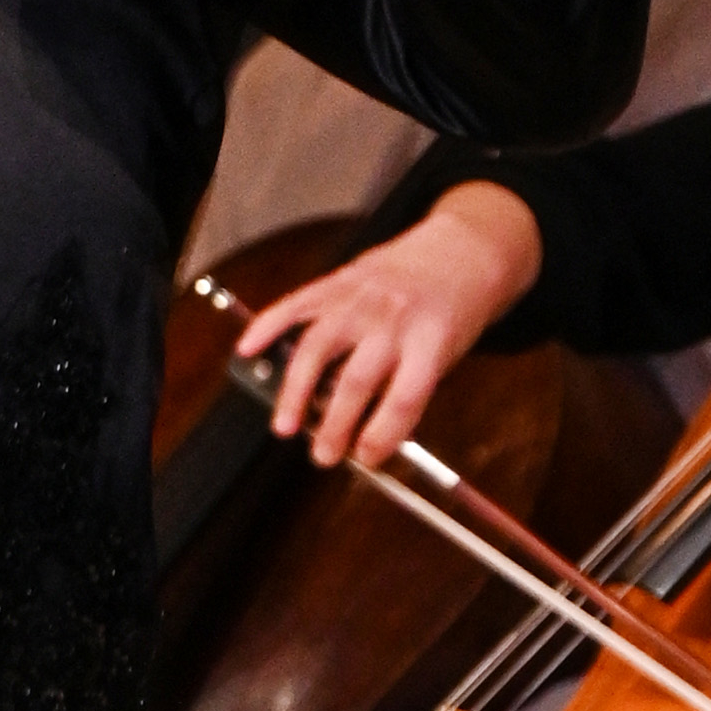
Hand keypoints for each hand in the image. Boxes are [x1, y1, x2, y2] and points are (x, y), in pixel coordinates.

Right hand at [233, 185, 539, 467]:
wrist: (462, 251)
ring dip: (296, 392)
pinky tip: (248, 350)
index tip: (367, 459)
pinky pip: (296, 305)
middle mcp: (394, 318)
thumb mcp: (445, 356)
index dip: (382, 436)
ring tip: (285, 425)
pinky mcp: (339, 280)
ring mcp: (362, 297)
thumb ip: (404, 388)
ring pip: (317, 348)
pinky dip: (268, 327)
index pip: (403, 399)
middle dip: (335, 426)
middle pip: (355, 381)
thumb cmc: (453, 313)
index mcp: (431, 341)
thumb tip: (359, 431)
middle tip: (323, 455)